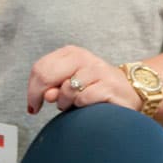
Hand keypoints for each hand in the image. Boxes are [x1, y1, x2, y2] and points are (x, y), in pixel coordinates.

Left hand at [26, 45, 140, 113]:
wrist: (130, 92)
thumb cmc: (94, 89)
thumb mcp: (70, 85)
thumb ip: (54, 88)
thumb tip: (45, 95)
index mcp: (71, 53)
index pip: (40, 68)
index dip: (32, 89)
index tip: (32, 105)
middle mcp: (83, 57)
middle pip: (47, 74)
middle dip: (39, 95)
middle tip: (38, 109)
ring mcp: (98, 70)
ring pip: (67, 89)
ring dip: (65, 103)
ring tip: (73, 105)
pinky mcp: (110, 86)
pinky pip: (84, 98)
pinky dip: (82, 106)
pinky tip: (88, 106)